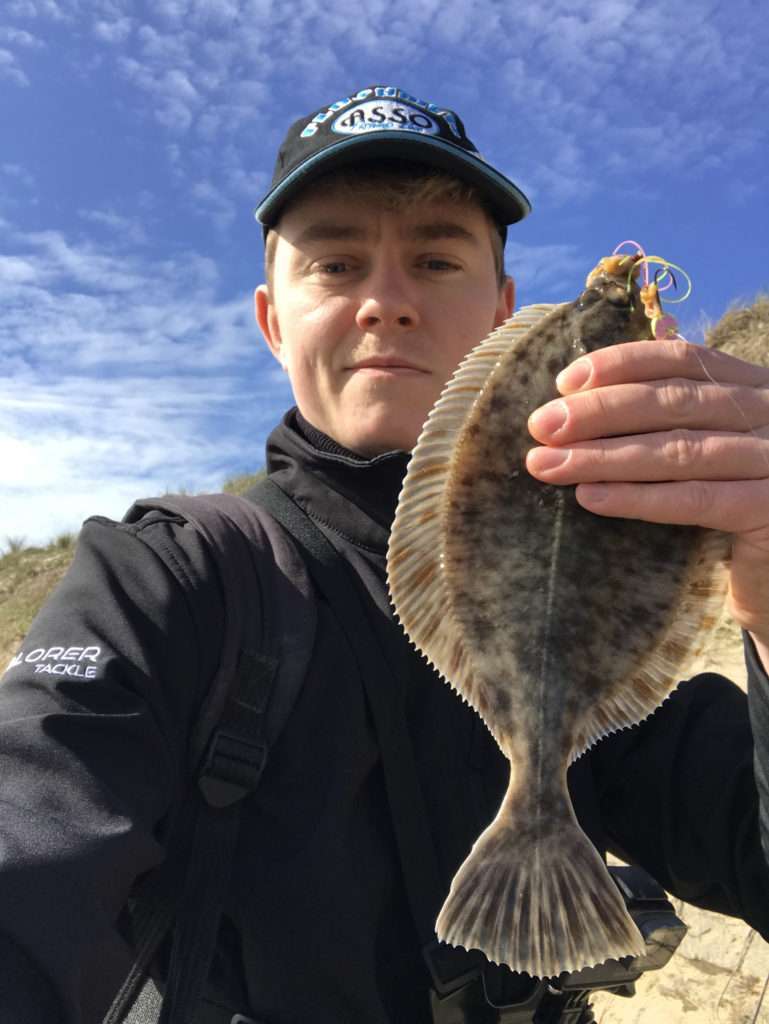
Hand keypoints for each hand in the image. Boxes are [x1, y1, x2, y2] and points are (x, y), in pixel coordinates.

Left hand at [525, 337, 768, 653]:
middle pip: (673, 401)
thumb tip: (582, 388)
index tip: (563, 382)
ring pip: (678, 450)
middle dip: (598, 412)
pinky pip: (696, 500)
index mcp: (756, 387)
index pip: (683, 360)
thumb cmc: (735, 509)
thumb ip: (670, 413)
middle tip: (540, 426)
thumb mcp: (709, 447)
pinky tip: (591, 498)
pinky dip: (639, 498)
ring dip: (604, 457)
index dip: (620, 365)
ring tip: (548, 464)